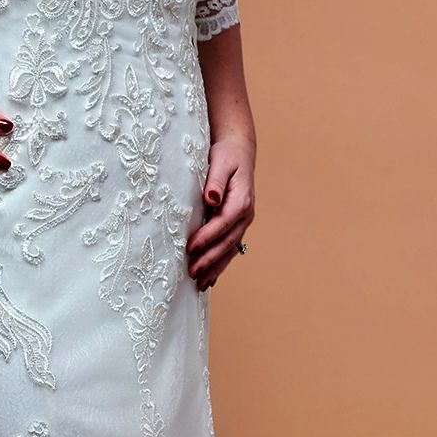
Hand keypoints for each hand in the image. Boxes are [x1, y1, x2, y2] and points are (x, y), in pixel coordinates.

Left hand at [187, 136, 254, 288]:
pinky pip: (229, 248)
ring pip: (229, 249)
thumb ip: (215, 180)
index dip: (207, 236)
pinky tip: (210, 278)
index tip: (190, 247)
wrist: (238, 152)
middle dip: (210, 259)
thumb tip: (211, 197)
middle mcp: (246, 214)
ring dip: (215, 267)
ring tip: (200, 284)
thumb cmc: (226, 155)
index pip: (223, 222)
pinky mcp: (236, 225)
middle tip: (192, 273)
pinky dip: (219, 263)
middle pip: (227, 241)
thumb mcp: (220, 161)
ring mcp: (243, 222)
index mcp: (242, 200)